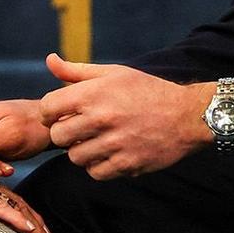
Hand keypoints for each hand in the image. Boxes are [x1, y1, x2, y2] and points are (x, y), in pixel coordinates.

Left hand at [37, 53, 211, 179]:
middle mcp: (101, 118)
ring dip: (81, 150)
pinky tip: (110, 152)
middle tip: (80, 128)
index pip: (47, 108)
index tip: (61, 113)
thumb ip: (77, 71)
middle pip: (57, 136)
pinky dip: (98, 165)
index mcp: (94, 93)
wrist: (186, 115)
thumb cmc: (146, 90)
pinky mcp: (126, 164)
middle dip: (65, 132)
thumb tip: (50, 60)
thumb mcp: (113, 73)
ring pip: (75, 157)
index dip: (51, 112)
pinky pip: (95, 172)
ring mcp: (113, 144)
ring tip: (97, 140)